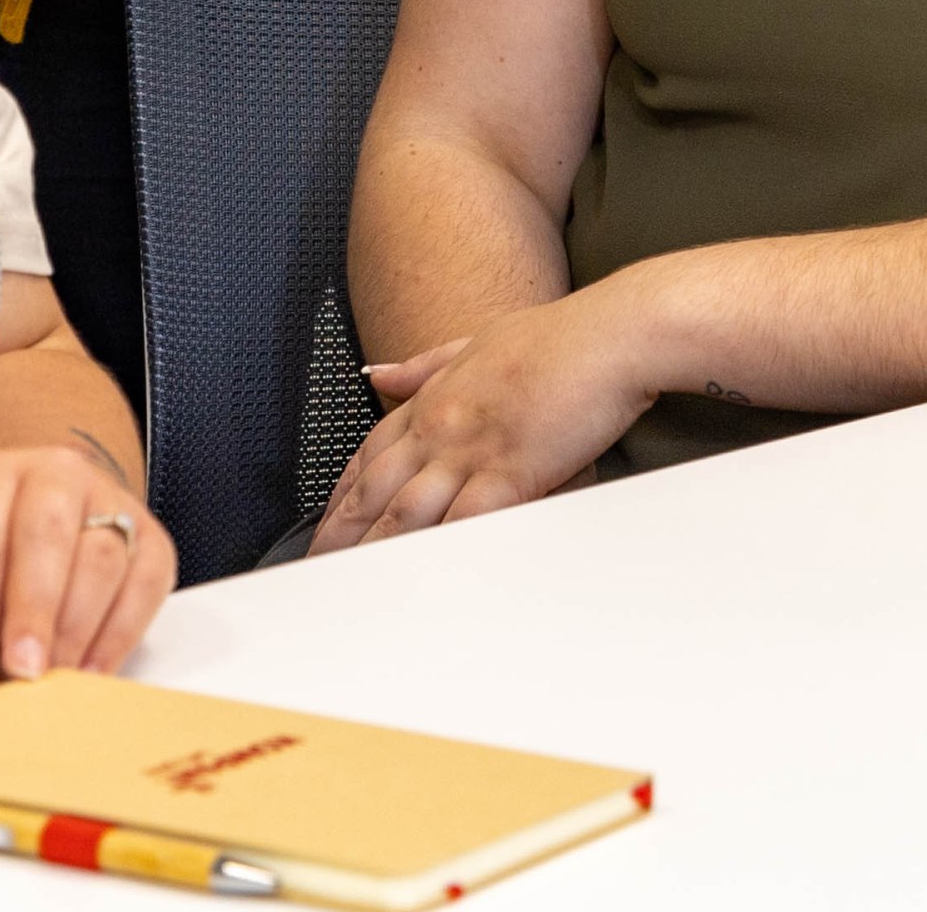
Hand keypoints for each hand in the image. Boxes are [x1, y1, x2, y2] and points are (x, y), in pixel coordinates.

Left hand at [0, 440, 175, 695]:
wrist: (46, 515)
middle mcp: (54, 476)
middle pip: (48, 535)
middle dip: (34, 612)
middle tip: (24, 671)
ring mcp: (111, 500)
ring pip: (103, 559)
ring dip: (76, 630)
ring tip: (53, 679)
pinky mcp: (152, 536)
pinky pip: (146, 584)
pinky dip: (119, 636)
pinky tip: (91, 671)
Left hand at [307, 298, 655, 552]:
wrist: (612, 334)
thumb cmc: (559, 339)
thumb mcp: (478, 341)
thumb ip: (423, 365)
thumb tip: (377, 374)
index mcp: (433, 397)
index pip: (367, 453)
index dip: (338, 495)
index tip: (323, 526)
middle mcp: (441, 424)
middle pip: (373, 490)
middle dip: (339, 537)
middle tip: (314, 572)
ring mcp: (470, 448)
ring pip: (405, 513)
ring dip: (374, 555)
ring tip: (350, 592)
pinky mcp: (509, 471)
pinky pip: (465, 522)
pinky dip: (439, 553)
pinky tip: (421, 582)